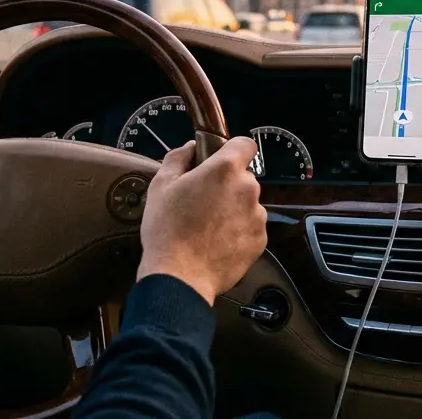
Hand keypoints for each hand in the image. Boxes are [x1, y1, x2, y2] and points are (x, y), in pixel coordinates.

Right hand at [137, 138, 267, 305]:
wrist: (180, 276)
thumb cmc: (167, 230)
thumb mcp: (161, 186)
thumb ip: (178, 158)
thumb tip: (190, 147)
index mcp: (225, 170)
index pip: (245, 144)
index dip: (232, 150)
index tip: (219, 161)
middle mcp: (248, 189)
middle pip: (244, 177)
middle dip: (227, 185)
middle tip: (203, 201)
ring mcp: (257, 216)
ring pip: (248, 203)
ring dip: (234, 209)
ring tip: (208, 227)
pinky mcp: (260, 240)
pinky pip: (251, 227)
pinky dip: (238, 231)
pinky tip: (217, 242)